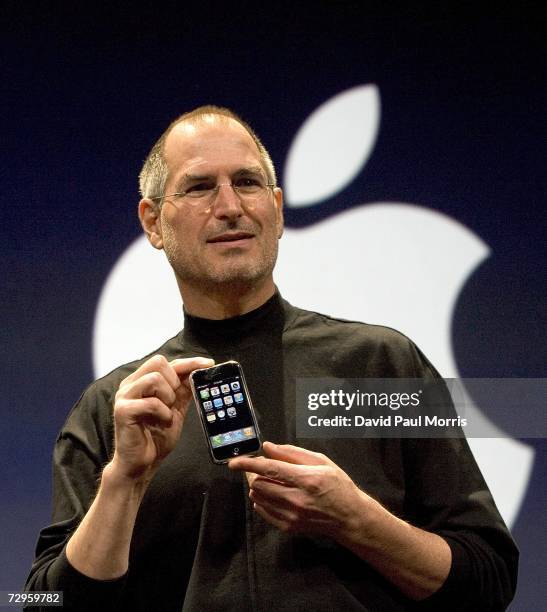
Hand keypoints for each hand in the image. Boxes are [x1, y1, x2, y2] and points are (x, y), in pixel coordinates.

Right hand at [110, 355, 213, 480]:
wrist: (142, 464)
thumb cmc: (156, 436)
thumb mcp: (175, 408)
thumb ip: (183, 389)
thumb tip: (200, 371)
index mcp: (141, 381)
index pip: (166, 362)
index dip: (188, 362)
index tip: (208, 364)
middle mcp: (130, 385)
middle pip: (158, 362)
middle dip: (174, 381)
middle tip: (174, 400)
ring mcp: (124, 396)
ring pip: (154, 378)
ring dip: (168, 397)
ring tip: (166, 413)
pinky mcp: (123, 411)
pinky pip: (151, 402)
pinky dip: (163, 413)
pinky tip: (162, 422)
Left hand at [229, 442, 365, 539]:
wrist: (349, 517)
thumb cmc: (337, 485)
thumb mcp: (321, 461)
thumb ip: (292, 453)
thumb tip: (267, 447)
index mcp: (305, 479)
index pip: (269, 469)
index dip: (248, 463)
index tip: (234, 462)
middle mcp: (297, 499)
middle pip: (259, 484)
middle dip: (255, 473)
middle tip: (263, 467)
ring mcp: (291, 515)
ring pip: (258, 497)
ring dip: (259, 486)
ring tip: (273, 481)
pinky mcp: (288, 527)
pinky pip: (263, 511)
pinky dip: (262, 500)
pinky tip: (275, 494)